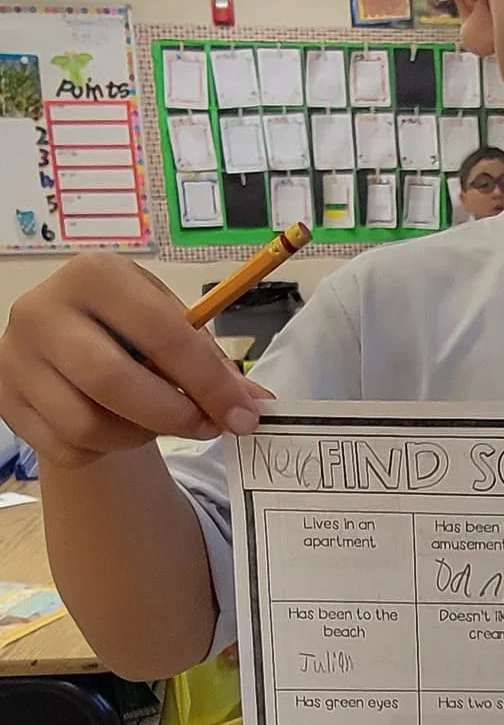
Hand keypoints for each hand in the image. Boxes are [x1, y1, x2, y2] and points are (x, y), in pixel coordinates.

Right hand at [0, 254, 266, 468]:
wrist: (60, 337)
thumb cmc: (125, 324)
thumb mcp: (167, 320)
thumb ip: (211, 361)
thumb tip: (257, 403)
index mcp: (94, 275)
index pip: (162, 334)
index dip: (209, 381)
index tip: (243, 415)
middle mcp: (42, 310)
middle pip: (114, 382)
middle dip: (174, 415)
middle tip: (208, 427)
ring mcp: (15, 358)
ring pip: (86, 425)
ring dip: (139, 435)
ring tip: (158, 420)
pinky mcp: (3, 400)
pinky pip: (65, 448)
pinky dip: (104, 449)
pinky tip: (117, 426)